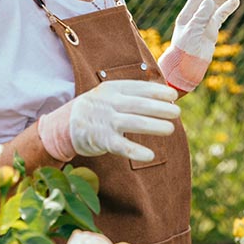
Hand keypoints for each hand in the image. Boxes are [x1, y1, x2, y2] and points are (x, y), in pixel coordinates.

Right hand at [38, 80, 180, 162]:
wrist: (66, 123)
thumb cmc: (98, 107)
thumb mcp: (111, 93)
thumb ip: (133, 92)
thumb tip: (164, 92)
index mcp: (113, 88)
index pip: (138, 88)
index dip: (157, 91)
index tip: (173, 95)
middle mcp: (110, 103)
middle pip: (138, 105)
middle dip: (159, 108)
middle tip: (177, 112)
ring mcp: (105, 121)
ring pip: (133, 123)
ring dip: (153, 126)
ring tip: (171, 129)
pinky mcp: (101, 140)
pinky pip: (121, 146)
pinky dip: (136, 151)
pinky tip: (150, 155)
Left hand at [157, 0, 240, 91]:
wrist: (185, 68)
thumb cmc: (184, 51)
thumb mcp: (192, 32)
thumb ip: (201, 17)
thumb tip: (209, 1)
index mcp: (188, 14)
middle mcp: (196, 15)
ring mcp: (204, 23)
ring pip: (217, 4)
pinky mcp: (211, 31)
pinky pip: (221, 16)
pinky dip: (228, 8)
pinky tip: (235, 1)